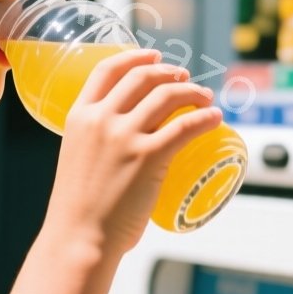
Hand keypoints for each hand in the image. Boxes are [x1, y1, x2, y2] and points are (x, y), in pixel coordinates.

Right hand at [44, 48, 222, 257]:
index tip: (153, 54)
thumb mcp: (77, 159)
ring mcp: (125, 137)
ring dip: (193, 91)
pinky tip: (215, 118)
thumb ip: (96, 143)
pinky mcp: (148, 157)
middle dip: (169, 72)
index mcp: (79, 116)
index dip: (135, 56)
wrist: (78, 239)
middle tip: (185, 78)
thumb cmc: (78, 210)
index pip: (107, 69)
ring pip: (168, 96)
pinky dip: (205, 118)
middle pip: (142, 77)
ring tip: (205, 98)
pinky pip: (186, 127)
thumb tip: (124, 143)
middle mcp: (101, 119)